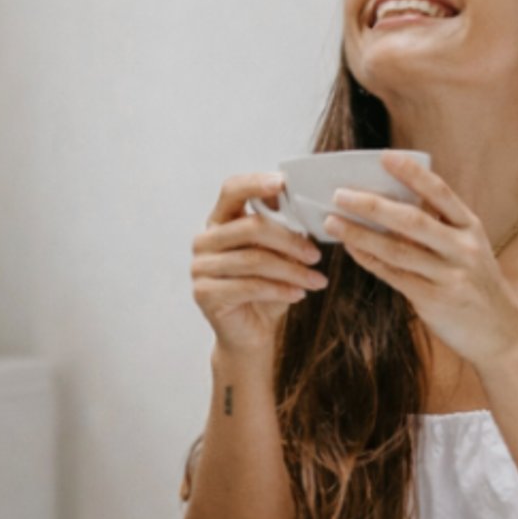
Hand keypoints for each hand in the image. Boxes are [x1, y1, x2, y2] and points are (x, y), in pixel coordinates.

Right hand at [192, 173, 329, 355]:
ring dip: (292, 271)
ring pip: (254, 259)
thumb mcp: (280, 257)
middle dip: (289, 240)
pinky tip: (299, 294)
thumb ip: (286, 232)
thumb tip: (310, 213)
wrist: (250, 334)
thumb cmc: (266, 290)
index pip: (232, 190)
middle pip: (249, 227)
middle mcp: (205, 241)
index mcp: (220, 221)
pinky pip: (249, 286)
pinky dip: (280, 289)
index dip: (256, 183)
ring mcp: (200, 267)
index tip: (283, 184)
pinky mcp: (204, 293)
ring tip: (317, 280)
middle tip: (316, 255)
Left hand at [322, 153, 517, 367]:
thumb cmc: (477, 285)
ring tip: (332, 221)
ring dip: (360, 234)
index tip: (384, 156)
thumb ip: (440, 226)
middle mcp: (462, 249)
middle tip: (339, 194)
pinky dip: (369, 260)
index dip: (412, 173)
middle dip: (372, 205)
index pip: (440, 192)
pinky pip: (394, 276)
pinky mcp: (434, 301)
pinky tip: (351, 248)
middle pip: (411, 220)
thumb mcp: (469, 248)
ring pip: (396, 249)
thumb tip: (393, 202)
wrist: (501, 334)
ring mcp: (449, 276)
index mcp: (470, 228)